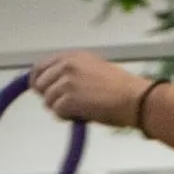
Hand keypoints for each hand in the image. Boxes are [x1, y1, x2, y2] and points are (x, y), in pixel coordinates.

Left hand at [30, 52, 149, 128]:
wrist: (135, 99)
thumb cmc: (122, 89)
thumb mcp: (94, 70)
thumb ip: (72, 74)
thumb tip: (54, 87)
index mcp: (73, 56)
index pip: (41, 66)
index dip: (39, 81)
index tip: (40, 91)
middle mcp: (67, 65)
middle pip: (40, 85)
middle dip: (51, 97)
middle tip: (68, 104)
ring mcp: (67, 81)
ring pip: (48, 101)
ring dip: (61, 109)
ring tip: (81, 109)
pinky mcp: (69, 98)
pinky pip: (57, 112)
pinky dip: (68, 117)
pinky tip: (83, 114)